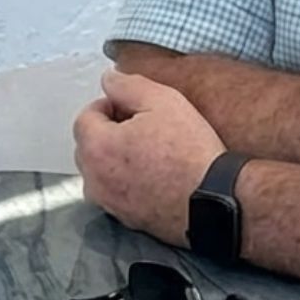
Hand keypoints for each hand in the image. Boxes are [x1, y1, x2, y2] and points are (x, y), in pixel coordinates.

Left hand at [74, 70, 225, 246]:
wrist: (213, 200)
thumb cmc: (189, 152)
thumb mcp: (164, 101)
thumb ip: (128, 86)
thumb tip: (109, 79)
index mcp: (97, 147)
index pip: (86, 116)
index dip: (110, 105)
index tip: (134, 107)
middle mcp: (94, 180)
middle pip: (89, 145)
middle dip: (110, 132)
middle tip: (145, 126)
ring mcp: (109, 203)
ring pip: (101, 171)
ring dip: (117, 158)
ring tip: (152, 152)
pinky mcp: (126, 220)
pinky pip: (117, 192)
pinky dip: (128, 181)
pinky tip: (157, 175)